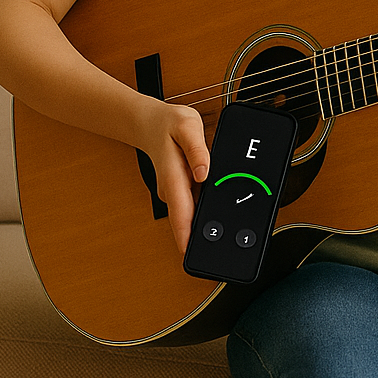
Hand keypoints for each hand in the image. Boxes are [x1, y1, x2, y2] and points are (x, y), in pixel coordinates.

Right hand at [132, 98, 209, 252]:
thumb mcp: (187, 126)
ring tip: (228, 230)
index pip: (180, 213)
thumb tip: (204, 172)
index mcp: (173, 178)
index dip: (185, 236)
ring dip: (206, 224)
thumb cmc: (168, 124)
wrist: (150, 123)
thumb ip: (197, 150)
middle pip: (187, 220)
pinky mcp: (180, 190)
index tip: (190, 255)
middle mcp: (172, 191)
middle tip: (224, 248)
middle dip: (204, 236)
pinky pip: (194, 204)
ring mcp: (176, 192)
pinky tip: (221, 211)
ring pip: (191, 214)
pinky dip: (206, 210)